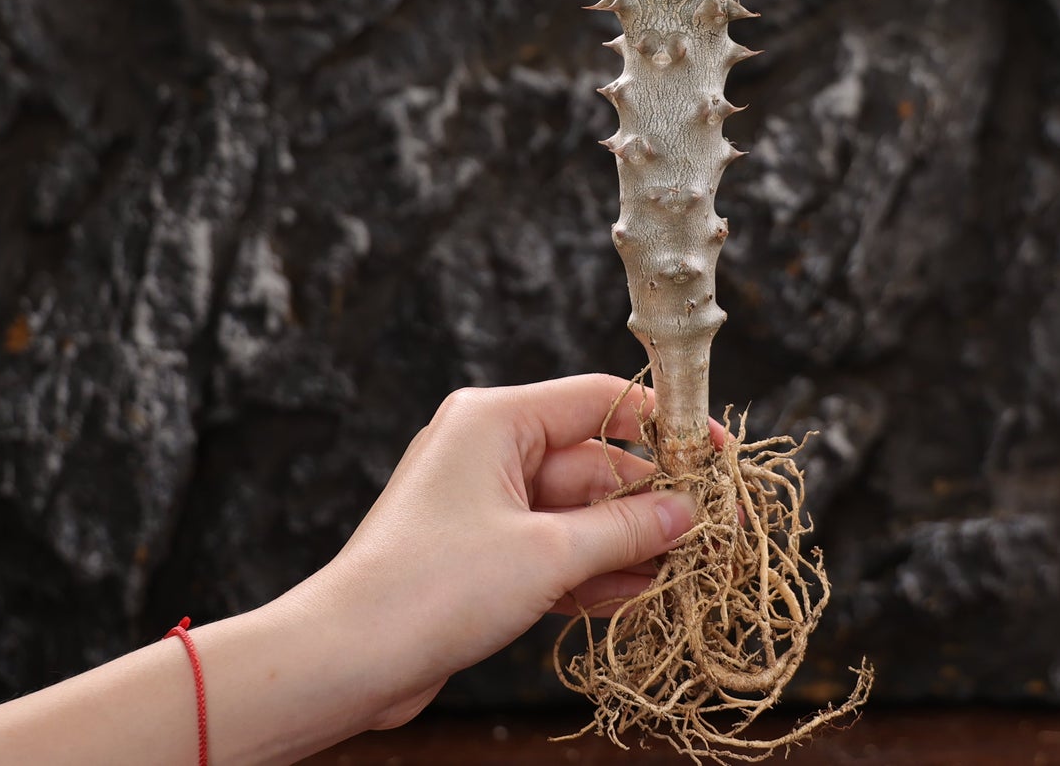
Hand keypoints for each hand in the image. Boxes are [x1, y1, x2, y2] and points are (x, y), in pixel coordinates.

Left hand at [301, 373, 717, 731]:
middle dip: (648, 501)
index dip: (662, 423)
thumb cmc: (434, 586)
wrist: (345, 659)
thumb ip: (623, 529)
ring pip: (575, 511)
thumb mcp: (544, 554)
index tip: (714, 452)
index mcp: (496, 419)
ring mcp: (484, 501)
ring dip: (625, 542)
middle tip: (708, 530)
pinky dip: (588, 568)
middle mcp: (490, 448)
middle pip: (592, 461)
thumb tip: (685, 512)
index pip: (598, 400)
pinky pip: (551, 546)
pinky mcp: (480, 550)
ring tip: (681, 571)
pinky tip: (635, 593)